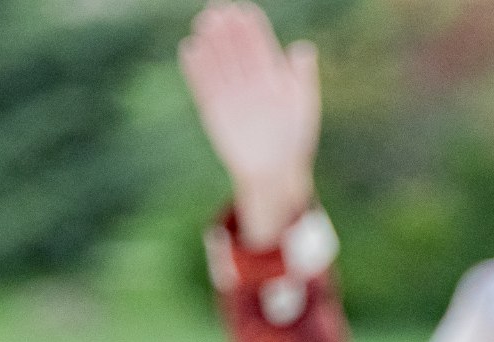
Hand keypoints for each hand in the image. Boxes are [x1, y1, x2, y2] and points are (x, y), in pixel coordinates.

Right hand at [180, 1, 318, 248]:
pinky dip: (196, 70)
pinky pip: (204, 87)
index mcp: (272, 76)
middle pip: (236, 51)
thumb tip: (302, 48)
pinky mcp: (214, 112)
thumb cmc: (295, 139)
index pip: (260, 46)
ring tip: (202, 23)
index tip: (243, 10)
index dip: (252, 29)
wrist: (275, 172)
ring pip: (219, 65)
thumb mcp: (303, 104)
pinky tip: (189, 49)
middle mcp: (249, 82)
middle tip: (217, 9)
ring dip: (210, 45)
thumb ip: (303, 77)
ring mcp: (231, 96)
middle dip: (227, 31)